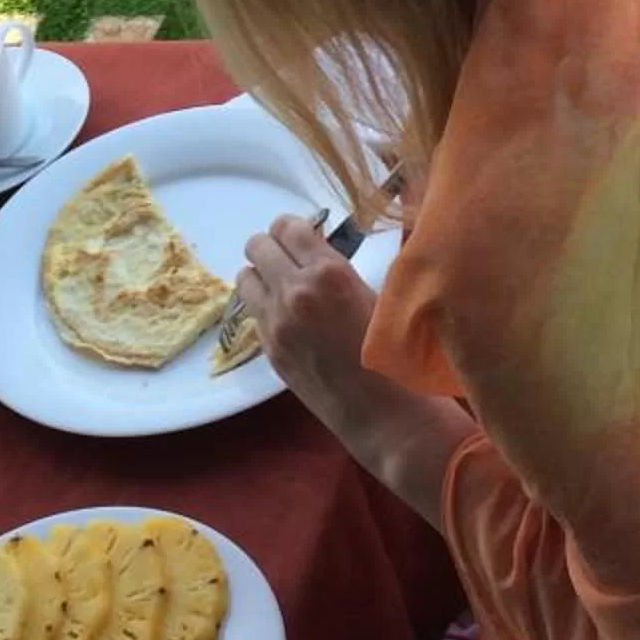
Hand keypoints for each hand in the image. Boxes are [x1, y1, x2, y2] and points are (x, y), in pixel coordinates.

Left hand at [237, 213, 381, 429]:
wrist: (385, 412)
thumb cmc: (395, 352)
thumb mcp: (374, 295)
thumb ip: (336, 269)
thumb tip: (313, 250)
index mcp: (328, 272)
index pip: (286, 226)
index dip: (292, 230)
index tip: (301, 238)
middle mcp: (295, 292)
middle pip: (256, 245)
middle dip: (272, 248)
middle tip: (289, 261)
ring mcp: (276, 323)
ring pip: (245, 278)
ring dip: (262, 277)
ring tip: (284, 290)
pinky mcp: (268, 350)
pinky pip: (253, 313)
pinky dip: (265, 309)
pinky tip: (290, 322)